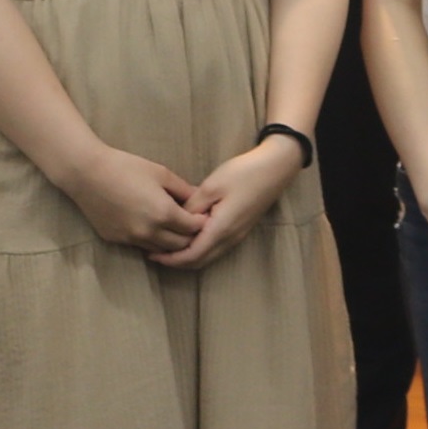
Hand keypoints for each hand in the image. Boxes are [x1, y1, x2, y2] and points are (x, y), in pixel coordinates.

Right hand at [60, 147, 203, 254]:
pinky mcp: (116, 240)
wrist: (87, 174)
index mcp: (163, 214)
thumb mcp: (162, 174)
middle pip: (181, 245)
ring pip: (161, 250)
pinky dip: (152, 242)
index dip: (202, 222)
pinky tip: (154, 229)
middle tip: (193, 224)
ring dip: (172, 243)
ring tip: (176, 229)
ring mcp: (131, 239)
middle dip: (191, 236)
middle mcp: (148, 232)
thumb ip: (184, 190)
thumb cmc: (126, 168)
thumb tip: (200, 199)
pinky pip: (141, 247)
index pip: (194, 229)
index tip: (205, 215)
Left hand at [148, 142, 294, 270]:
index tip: (151, 253)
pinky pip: (216, 248)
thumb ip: (192, 207)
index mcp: (221, 230)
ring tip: (167, 246)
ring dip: (187, 256)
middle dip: (176, 261)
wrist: (276, 167)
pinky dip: (199, 248)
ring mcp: (237, 235)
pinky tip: (189, 236)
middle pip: (199, 261)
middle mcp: (230, 238)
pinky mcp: (240, 228)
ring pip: (208, 256)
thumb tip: (177, 222)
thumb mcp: (211, 186)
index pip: (192, 256)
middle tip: (154, 252)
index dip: (170, 259)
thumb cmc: (243, 174)